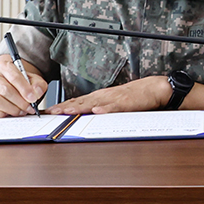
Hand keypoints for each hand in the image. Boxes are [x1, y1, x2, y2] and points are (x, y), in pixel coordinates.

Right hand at [0, 55, 47, 117]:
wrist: (14, 86)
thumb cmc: (23, 83)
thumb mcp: (35, 81)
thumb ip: (39, 85)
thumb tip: (36, 93)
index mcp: (4, 66)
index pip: (14, 77)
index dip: (25, 89)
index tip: (33, 98)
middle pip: (5, 90)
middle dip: (20, 102)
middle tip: (30, 108)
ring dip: (13, 109)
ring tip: (22, 111)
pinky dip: (3, 114)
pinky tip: (11, 113)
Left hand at [48, 76, 170, 114]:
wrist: (153, 88)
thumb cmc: (135, 96)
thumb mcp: (114, 101)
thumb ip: (100, 106)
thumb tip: (85, 114)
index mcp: (101, 96)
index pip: (78, 100)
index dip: (63, 105)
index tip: (50, 110)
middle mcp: (104, 96)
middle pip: (81, 101)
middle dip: (65, 106)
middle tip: (51, 112)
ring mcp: (115, 98)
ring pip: (94, 103)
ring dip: (79, 107)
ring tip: (66, 111)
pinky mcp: (126, 102)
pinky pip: (114, 106)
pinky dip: (105, 109)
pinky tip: (96, 111)